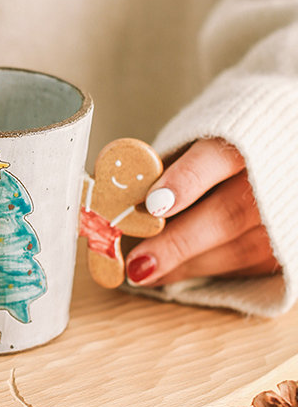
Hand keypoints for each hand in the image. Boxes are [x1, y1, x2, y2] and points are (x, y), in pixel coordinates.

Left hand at [125, 138, 279, 285]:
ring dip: (186, 265)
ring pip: (242, 248)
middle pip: (229, 213)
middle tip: (137, 262)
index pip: (217, 157)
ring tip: (143, 271)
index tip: (151, 204)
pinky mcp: (294, 242)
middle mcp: (276, 175)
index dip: (184, 181)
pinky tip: (173, 272)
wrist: (288, 142)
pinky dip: (207, 270)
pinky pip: (252, 265)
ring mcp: (289, 212)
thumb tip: (126, 192)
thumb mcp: (206, 133)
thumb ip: (175, 159)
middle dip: (177, 242)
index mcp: (250, 136)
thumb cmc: (234, 138)